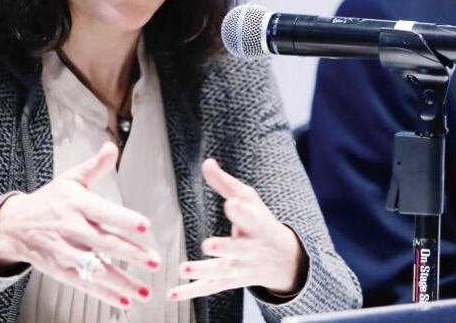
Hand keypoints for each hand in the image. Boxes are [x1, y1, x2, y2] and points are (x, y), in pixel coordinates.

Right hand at [0, 142, 160, 308]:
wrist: (13, 226)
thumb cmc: (48, 201)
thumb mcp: (70, 179)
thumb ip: (95, 166)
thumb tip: (112, 148)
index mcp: (77, 204)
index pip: (103, 212)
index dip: (124, 219)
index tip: (145, 226)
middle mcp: (72, 229)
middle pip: (104, 243)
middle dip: (131, 254)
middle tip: (153, 261)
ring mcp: (65, 252)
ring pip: (96, 269)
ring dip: (121, 281)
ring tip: (144, 291)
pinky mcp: (60, 270)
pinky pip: (84, 285)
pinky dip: (104, 294)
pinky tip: (123, 301)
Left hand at [168, 158, 306, 300]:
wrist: (283, 260)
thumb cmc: (260, 222)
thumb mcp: (248, 199)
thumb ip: (225, 183)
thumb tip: (206, 162)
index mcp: (257, 225)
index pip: (252, 217)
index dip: (242, 211)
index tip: (232, 203)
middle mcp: (250, 249)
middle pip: (239, 249)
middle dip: (225, 247)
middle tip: (209, 245)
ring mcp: (240, 267)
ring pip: (222, 271)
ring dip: (203, 270)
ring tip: (185, 268)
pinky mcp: (228, 281)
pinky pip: (208, 287)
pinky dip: (190, 291)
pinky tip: (172, 292)